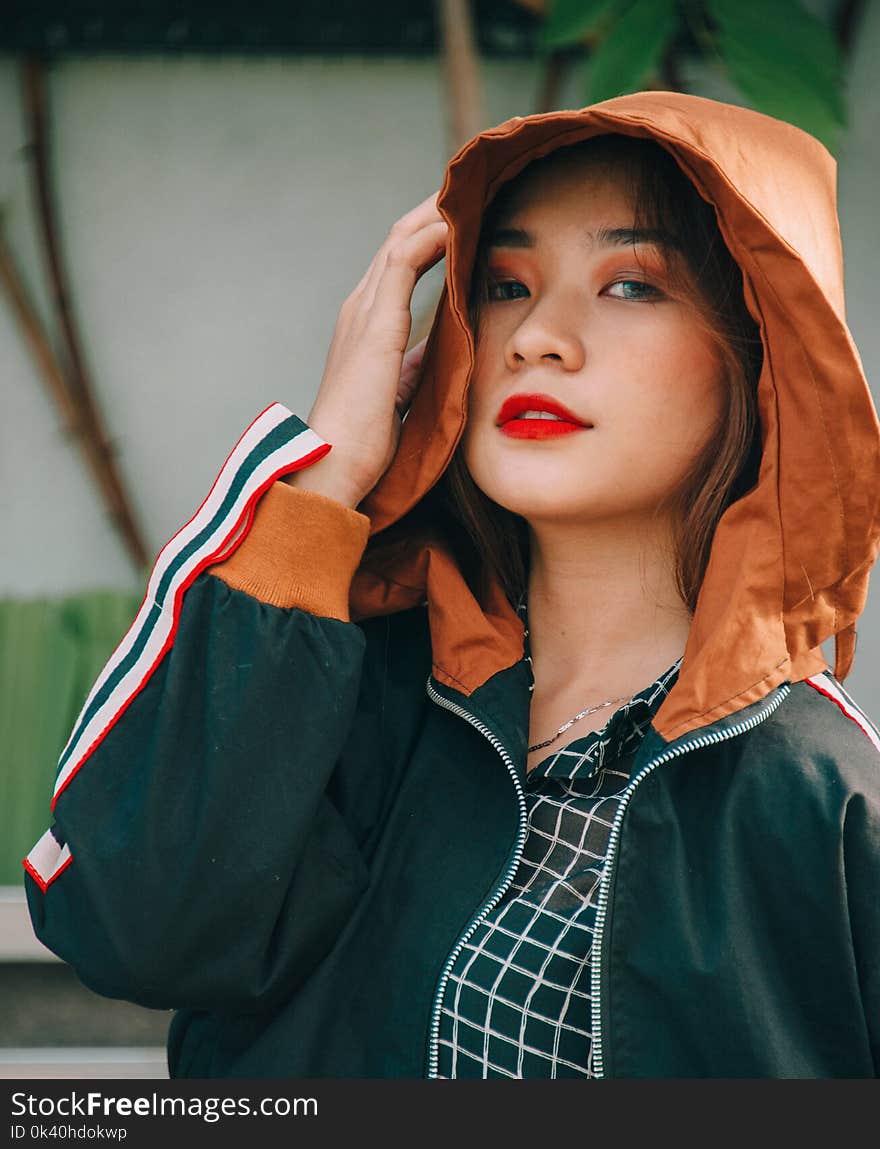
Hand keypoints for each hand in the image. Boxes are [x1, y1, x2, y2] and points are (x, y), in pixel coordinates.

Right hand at [285, 192, 447, 507]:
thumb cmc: (365, 441)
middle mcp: (360, 308)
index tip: (470, 219)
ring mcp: (364, 312)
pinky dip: (434, 235)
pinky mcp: (375, 324)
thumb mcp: (399, 393)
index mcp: (367, 324)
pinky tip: (461, 223)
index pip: (401, 262)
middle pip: (401, 239)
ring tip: (474, 191)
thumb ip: (414, 366)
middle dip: (437, 211)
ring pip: (402, 240)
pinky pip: (406, 260)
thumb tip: (437, 351)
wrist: (336, 466)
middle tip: (477, 190)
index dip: (433, 235)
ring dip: (438, 213)